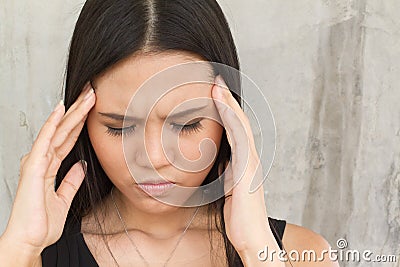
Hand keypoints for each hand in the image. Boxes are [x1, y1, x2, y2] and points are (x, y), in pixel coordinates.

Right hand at [1, 83, 94, 256]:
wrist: (30, 241)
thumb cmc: (41, 224)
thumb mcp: (63, 198)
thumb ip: (71, 180)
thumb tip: (81, 165)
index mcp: (49, 167)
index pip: (68, 139)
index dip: (80, 123)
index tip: (92, 109)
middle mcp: (42, 160)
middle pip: (64, 130)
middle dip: (79, 111)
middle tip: (92, 93)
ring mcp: (37, 162)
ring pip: (58, 130)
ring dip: (72, 112)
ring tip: (86, 95)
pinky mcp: (34, 166)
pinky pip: (45, 140)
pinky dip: (53, 124)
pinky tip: (61, 110)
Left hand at [212, 76, 281, 261]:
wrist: (252, 237)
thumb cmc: (240, 217)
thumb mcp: (228, 190)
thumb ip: (225, 173)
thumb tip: (218, 162)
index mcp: (244, 162)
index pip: (234, 130)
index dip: (224, 110)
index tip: (213, 93)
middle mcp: (249, 158)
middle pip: (237, 122)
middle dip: (226, 100)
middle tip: (216, 80)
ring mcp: (250, 162)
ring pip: (239, 126)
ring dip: (228, 104)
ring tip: (217, 85)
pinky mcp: (247, 169)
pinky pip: (238, 138)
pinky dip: (231, 120)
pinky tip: (223, 107)